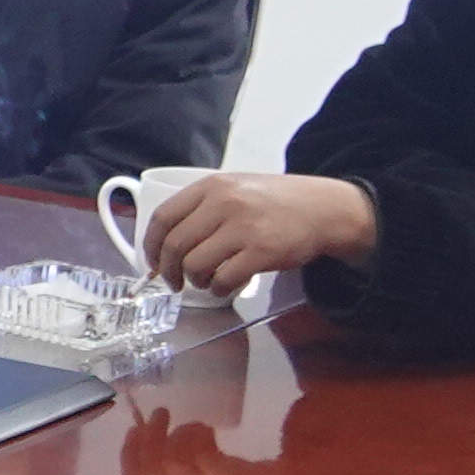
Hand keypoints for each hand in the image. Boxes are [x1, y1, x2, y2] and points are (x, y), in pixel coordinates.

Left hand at [142, 173, 374, 292]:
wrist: (324, 208)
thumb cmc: (275, 203)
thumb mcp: (235, 189)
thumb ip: (202, 209)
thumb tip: (164, 246)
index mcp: (212, 186)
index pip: (163, 218)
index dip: (151, 246)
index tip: (152, 263)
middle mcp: (224, 203)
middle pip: (175, 245)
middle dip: (168, 271)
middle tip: (174, 282)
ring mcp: (244, 227)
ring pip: (196, 265)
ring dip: (196, 281)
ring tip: (207, 280)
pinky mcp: (262, 251)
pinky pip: (224, 279)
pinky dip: (219, 289)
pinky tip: (226, 285)